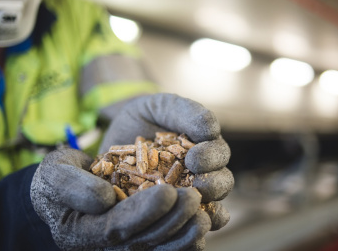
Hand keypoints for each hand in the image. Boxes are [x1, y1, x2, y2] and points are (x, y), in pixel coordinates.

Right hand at [31, 148, 209, 249]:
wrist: (68, 185)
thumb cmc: (59, 177)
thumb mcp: (54, 172)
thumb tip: (105, 197)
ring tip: (206, 215)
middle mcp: (105, 245)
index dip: (143, 212)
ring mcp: (125, 244)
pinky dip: (188, 240)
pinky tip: (208, 221)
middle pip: (144, 242)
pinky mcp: (142, 237)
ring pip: (160, 250)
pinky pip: (167, 247)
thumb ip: (72, 184)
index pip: (116, 228)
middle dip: (172, 221)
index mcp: (80, 232)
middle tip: (194, 198)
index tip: (168, 193)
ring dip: (185, 235)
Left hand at [100, 93, 233, 230]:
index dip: (212, 158)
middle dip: (213, 185)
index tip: (194, 158)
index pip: (219, 156)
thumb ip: (188, 112)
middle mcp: (202, 174)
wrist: (116, 131)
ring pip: (208, 208)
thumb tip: (212, 130)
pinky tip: (178, 231)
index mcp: (206, 148)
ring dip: (205, 211)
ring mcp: (185, 195)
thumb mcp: (164, 106)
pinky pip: (184, 224)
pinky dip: (187, 231)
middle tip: (198, 185)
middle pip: (221, 185)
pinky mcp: (166, 211)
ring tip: (191, 210)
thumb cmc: (146, 116)